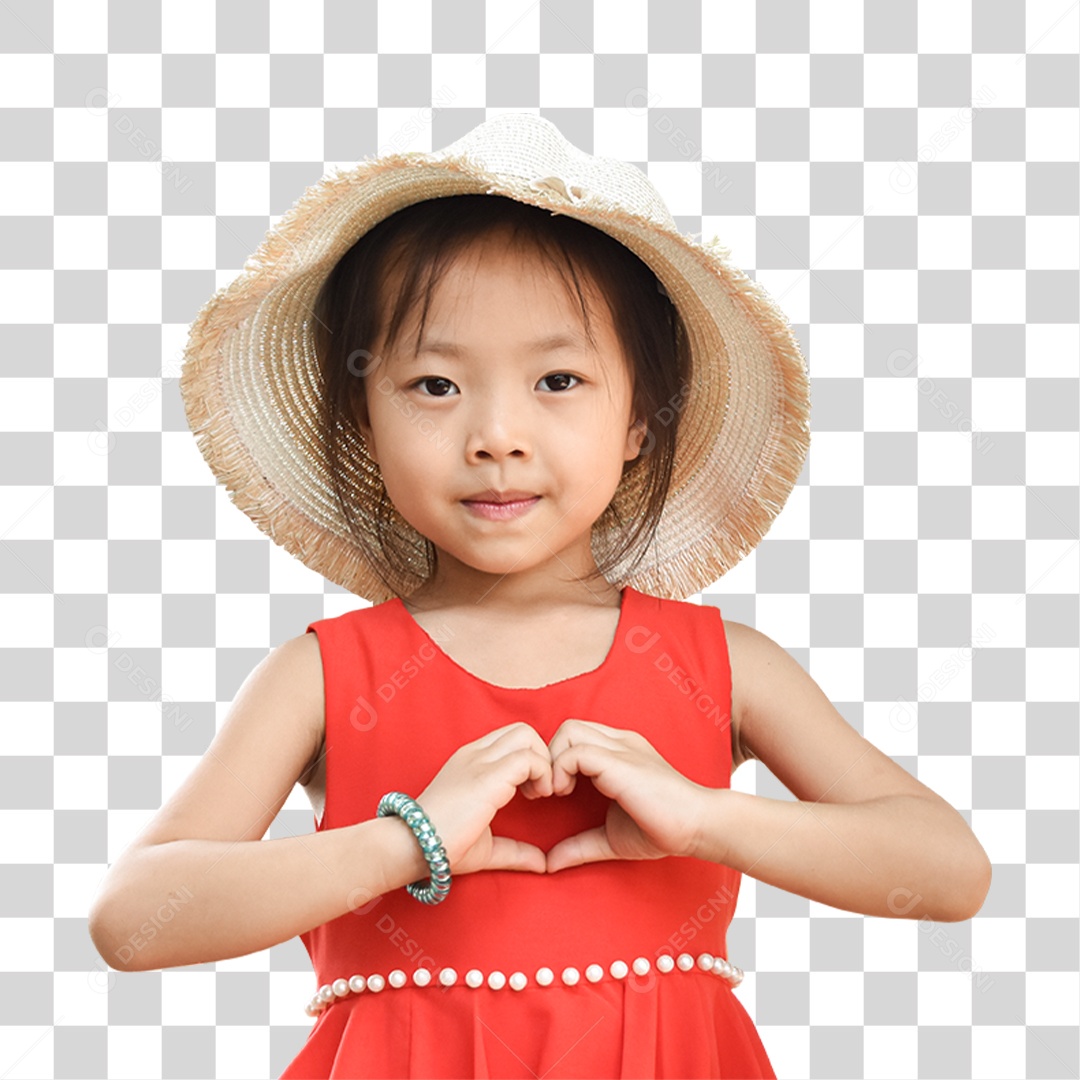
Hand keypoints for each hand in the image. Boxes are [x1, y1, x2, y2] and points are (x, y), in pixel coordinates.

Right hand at [415, 721, 553, 876]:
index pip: (511, 738)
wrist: (411, 846)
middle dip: (541, 755)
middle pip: (523, 730)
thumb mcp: (486, 845)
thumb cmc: (441, 846)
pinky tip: (537, 798)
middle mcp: (475, 754)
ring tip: (539, 794)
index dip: (530, 760)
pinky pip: (528, 758)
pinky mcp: (487, 776)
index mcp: (470, 761)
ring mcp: (479, 761)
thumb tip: (542, 863)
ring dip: (543, 762)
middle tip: (539, 791)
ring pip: (527, 735)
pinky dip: (543, 774)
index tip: (531, 792)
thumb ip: (515, 850)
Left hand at [540, 718, 710, 873]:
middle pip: (567, 727)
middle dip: (548, 756)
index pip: (574, 736)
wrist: (698, 826)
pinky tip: (565, 794)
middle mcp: (618, 743)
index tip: (552, 794)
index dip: (556, 760)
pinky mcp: (620, 761)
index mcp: (618, 752)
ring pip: (568, 731)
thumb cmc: (661, 830)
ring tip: (558, 793)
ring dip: (552, 761)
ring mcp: (620, 748)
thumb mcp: (610, 838)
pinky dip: (560, 770)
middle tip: (549, 792)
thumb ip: (580, 845)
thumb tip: (550, 863)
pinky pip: (576, 751)